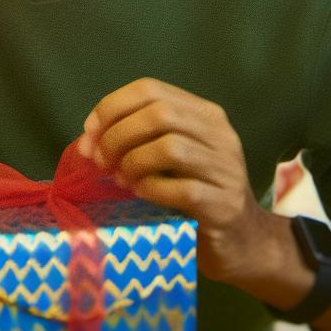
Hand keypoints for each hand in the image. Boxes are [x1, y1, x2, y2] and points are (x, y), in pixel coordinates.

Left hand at [78, 78, 284, 285]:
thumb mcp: (172, 157)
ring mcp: (226, 169)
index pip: (150, 89)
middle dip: (118, 136)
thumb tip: (88, 140)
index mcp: (205, 114)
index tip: (89, 135)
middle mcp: (221, 135)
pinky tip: (142, 196)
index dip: (111, 107)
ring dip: (133, 164)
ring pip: (171, 148)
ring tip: (122, 180)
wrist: (242, 241)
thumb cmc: (196, 194)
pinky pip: (182, 189)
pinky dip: (152, 190)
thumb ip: (139, 139)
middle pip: (159, 115)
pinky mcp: (224, 205)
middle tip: (101, 162)